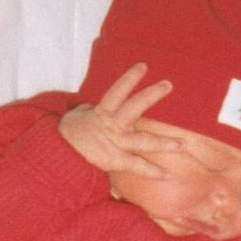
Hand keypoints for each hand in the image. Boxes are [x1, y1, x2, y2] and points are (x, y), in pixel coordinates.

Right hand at [58, 63, 181, 177]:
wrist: (57, 156)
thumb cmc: (67, 136)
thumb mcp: (76, 117)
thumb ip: (90, 110)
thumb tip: (94, 108)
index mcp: (102, 113)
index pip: (117, 91)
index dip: (130, 78)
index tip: (143, 66)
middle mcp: (112, 126)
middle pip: (134, 107)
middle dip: (151, 95)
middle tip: (168, 85)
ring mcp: (116, 144)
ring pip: (144, 141)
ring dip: (165, 143)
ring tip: (183, 144)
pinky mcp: (115, 161)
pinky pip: (137, 166)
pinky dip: (152, 171)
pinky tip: (167, 173)